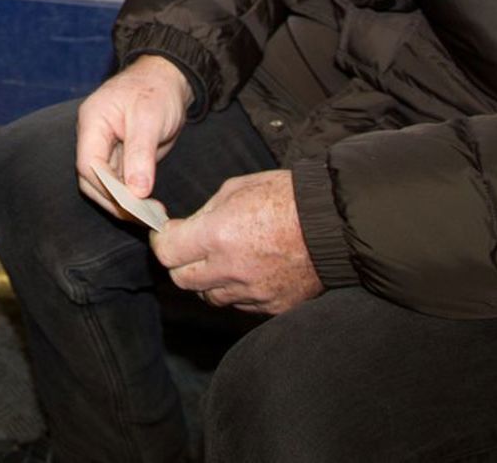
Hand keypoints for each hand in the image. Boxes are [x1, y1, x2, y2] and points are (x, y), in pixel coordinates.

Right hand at [75, 55, 190, 217]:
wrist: (168, 80)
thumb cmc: (156, 90)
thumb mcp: (150, 119)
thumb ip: (141, 154)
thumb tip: (136, 192)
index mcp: (92, 122)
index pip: (88, 164)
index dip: (106, 188)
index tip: (132, 205)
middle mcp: (93, 137)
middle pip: (91, 179)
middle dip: (114, 201)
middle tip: (144, 217)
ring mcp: (105, 148)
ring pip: (104, 185)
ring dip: (124, 203)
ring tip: (151, 215)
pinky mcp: (120, 158)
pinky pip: (119, 183)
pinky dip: (132, 197)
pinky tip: (149, 206)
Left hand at [152, 170, 321, 314]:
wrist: (335, 223)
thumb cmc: (287, 197)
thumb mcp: (236, 189)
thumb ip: (205, 213)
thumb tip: (186, 229)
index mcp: (218, 235)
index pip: (167, 252)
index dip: (162, 241)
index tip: (166, 233)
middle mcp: (231, 269)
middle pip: (182, 280)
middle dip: (180, 262)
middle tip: (189, 247)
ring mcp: (253, 292)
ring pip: (210, 297)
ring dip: (208, 280)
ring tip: (223, 259)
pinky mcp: (273, 306)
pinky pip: (240, 305)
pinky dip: (236, 291)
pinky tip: (249, 271)